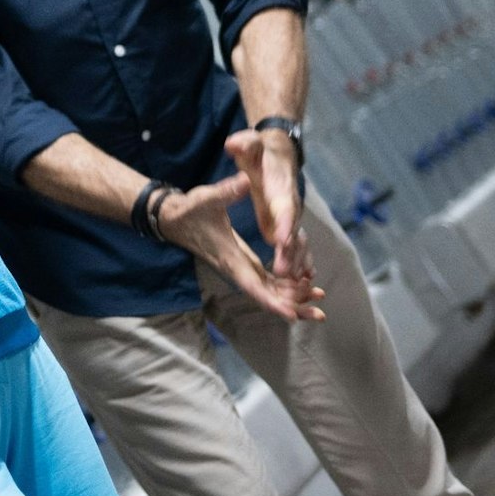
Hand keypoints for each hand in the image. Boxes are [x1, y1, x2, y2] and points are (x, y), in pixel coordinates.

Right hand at [156, 175, 323, 322]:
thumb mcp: (208, 198)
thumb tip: (246, 180)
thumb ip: (228, 191)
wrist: (174, 218)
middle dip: (292, 305)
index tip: (292, 315)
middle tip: (320, 310)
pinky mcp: (242, 262)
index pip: (253, 287)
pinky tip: (303, 283)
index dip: (273, 302)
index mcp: (230, 258)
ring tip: (319, 300)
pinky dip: (284, 285)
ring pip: (268, 291)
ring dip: (292, 298)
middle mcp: (236, 268)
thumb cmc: (191, 210)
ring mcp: (239, 267)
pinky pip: (266, 281)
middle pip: (266, 296)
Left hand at [225, 128, 303, 278]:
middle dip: (291, 254)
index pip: (285, 208)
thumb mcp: (249, 145)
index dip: (285, 224)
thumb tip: (234, 143)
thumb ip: (244, 144)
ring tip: (299, 286)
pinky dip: (301, 263)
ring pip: (298, 245)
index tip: (281, 240)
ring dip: (298, 264)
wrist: (276, 153)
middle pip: (294, 233)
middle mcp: (289, 206)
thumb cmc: (259, 150)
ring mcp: (289, 218)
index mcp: (280, 188)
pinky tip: (304, 282)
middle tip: (286, 274)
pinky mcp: (286, 226)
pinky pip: (295, 248)